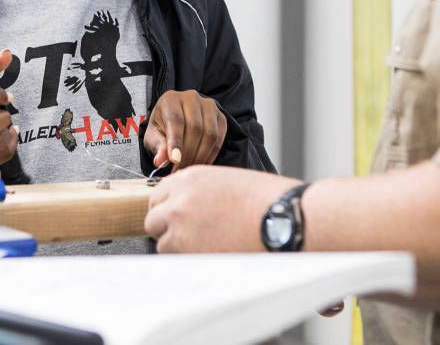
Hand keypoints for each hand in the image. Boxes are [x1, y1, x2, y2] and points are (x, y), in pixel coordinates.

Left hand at [143, 90, 226, 170]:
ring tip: (189, 169)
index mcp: (171, 99)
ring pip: (210, 134)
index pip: (175, 120)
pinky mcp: (220, 117)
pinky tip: (200, 163)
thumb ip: (158, 146)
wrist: (177, 120)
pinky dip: (210, 155)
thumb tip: (160, 160)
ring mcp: (209, 106)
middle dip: (188, 153)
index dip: (176, 142)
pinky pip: (219, 138)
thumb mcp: (154, 136)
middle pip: (195, 127)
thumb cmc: (163, 127)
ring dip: (200, 156)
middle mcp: (191, 98)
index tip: (175, 161)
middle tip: (180, 171)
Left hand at [145, 166, 301, 252]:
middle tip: (189, 236)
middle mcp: (180, 199)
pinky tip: (211, 256)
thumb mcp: (229, 182)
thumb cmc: (269, 202)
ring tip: (208, 247)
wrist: (286, 220)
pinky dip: (188, 261)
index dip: (169, 208)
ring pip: (161, 241)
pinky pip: (175, 259)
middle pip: (153, 218)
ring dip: (178, 246)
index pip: (159, 195)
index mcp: (191, 178)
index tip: (178, 217)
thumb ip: (203, 193)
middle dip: (167, 228)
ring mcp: (180, 225)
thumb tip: (192, 209)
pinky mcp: (188, 250)